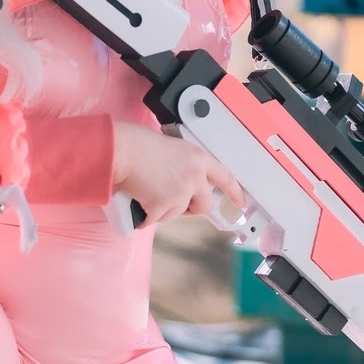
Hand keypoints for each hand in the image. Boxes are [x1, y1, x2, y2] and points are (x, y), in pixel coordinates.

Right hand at [112, 120, 247, 225]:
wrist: (122, 150)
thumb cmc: (138, 143)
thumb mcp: (173, 148)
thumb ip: (184, 165)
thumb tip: (180, 182)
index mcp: (199, 158)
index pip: (225, 177)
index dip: (234, 192)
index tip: (240, 202)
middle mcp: (195, 176)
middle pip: (204, 205)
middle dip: (190, 208)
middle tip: (172, 202)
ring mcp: (180, 193)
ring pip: (176, 214)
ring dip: (161, 210)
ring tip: (147, 192)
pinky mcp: (163, 206)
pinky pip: (155, 220)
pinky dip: (145, 215)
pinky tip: (138, 202)